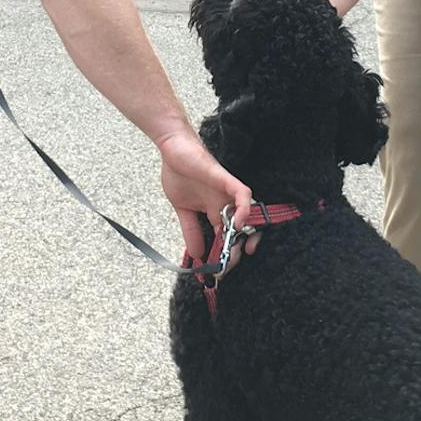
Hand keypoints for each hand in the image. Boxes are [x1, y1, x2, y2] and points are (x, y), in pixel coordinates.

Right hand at [157, 131, 252, 267]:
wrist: (172, 148)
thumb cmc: (179, 173)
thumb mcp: (182, 210)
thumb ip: (190, 231)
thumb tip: (195, 254)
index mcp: (214, 211)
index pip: (225, 238)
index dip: (223, 255)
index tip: (217, 272)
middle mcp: (224, 204)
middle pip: (239, 232)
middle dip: (235, 252)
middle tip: (226, 269)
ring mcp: (226, 193)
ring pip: (247, 215)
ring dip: (244, 236)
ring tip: (234, 254)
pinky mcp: (225, 179)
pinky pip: (243, 194)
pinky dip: (244, 209)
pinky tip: (238, 224)